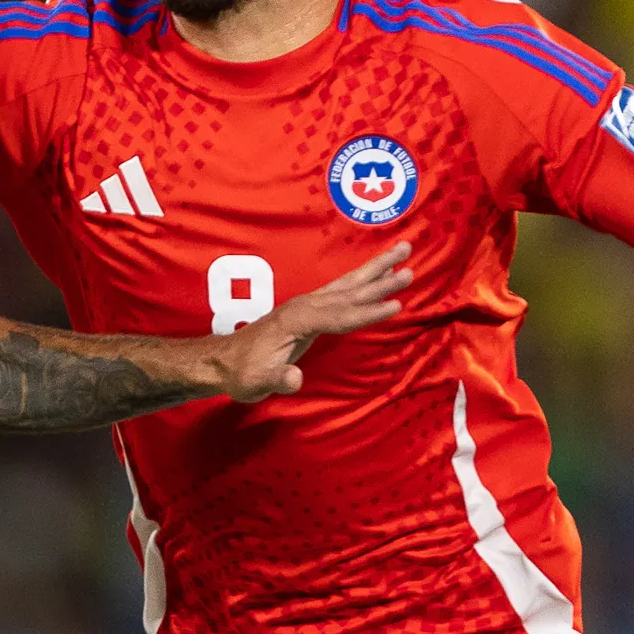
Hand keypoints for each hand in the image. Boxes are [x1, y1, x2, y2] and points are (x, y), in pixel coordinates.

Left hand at [191, 241, 411, 400]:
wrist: (223, 362)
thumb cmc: (242, 373)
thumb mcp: (257, 383)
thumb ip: (278, 379)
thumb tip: (294, 378)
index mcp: (296, 320)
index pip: (340, 316)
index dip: (367, 312)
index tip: (396, 305)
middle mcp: (304, 305)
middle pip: (349, 291)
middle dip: (381, 280)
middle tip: (410, 265)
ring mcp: (307, 304)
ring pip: (348, 283)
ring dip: (377, 268)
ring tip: (404, 250)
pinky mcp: (310, 309)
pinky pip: (342, 289)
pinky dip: (363, 279)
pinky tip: (380, 271)